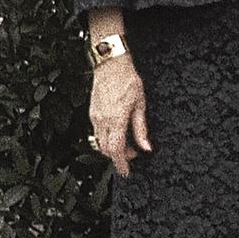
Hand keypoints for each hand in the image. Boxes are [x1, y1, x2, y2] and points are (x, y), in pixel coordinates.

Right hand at [89, 60, 151, 177]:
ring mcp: (95, 117)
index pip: (116, 150)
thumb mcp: (141, 105)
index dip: (121, 164)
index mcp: (116, 119)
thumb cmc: (128, 81)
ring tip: (128, 145)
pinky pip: (97, 133)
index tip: (126, 172)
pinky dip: (107, 139)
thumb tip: (146, 148)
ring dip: (112, 148)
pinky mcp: (92, 113)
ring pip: (100, 142)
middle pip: (106, 149)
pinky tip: (118, 134)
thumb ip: (141, 129)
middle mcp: (102, 120)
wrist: (110, 65)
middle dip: (118, 157)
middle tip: (132, 156)